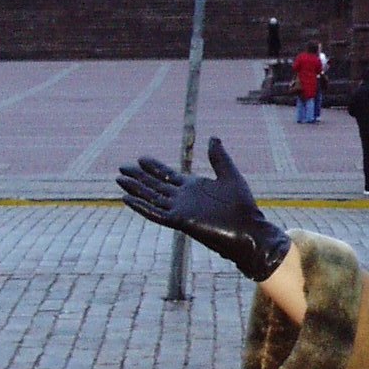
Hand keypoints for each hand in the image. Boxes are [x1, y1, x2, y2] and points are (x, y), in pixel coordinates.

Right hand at [117, 139, 291, 284]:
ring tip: (119, 180)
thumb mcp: (230, 175)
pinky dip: (141, 206)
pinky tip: (127, 199)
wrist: (248, 230)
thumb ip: (219, 157)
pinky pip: (155, 213)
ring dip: (136, 190)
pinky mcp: (180, 221)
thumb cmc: (243, 206)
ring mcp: (180, 210)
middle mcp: (183, 198)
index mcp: (193, 187)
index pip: (168, 175)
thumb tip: (213, 137)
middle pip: (155, 185)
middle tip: (122, 168)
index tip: (140, 158)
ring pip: (152, 198)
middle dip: (139, 177)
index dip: (154, 167)